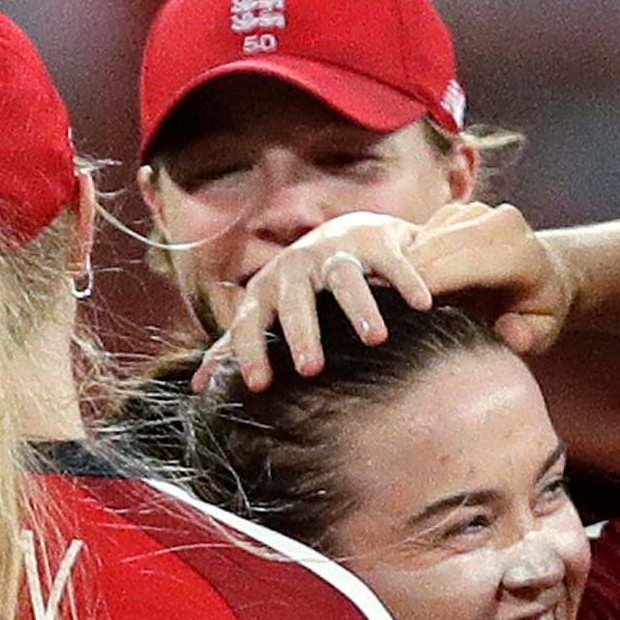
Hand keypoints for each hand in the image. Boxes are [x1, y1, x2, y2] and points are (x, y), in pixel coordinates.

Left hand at [198, 213, 432, 390]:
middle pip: (295, 299)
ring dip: (359, 307)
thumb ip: (237, 345)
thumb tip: (198, 386)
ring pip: (344, 277)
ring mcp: (337, 248)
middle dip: (301, 333)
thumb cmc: (303, 288)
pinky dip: (406, 280)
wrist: (350, 233)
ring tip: (376, 340)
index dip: (251, 351)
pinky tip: (421, 304)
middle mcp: (297, 265)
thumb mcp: (267, 311)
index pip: (251, 321)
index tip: (258, 386)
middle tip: (310, 370)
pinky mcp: (377, 237)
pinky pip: (392, 260)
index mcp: (267, 288)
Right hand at [399, 201, 576, 355]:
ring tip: (382, 289)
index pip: (469, 264)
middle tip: (377, 298)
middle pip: (445, 245)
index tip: (400, 303)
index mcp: (524, 254)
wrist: (542, 275)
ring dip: (406, 260)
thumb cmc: (536, 312)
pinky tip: (401, 275)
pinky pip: (428, 228)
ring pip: (432, 234)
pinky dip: (412, 250)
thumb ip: (527, 336)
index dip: (433, 282)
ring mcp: (482, 211)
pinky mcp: (463, 209)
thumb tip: (510, 331)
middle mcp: (505, 223)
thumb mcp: (540, 332)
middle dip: (410, 271)